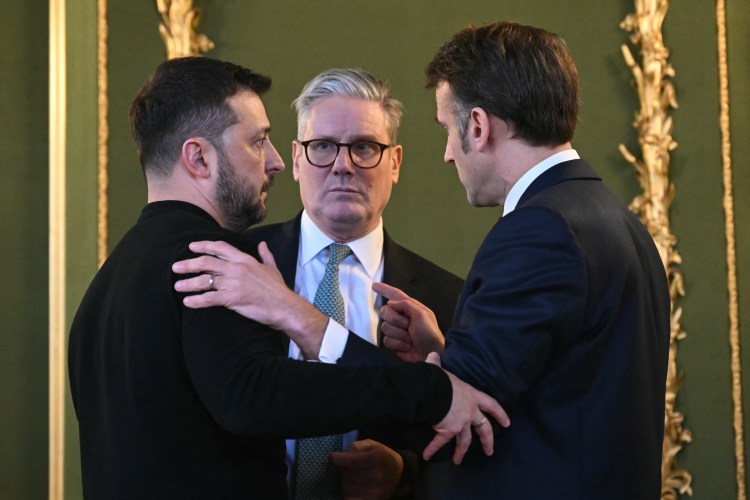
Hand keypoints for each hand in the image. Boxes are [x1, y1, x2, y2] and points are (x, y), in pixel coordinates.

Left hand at [172, 240, 327, 358]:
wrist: (284, 306)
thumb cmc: (278, 289)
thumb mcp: (272, 268)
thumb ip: (265, 255)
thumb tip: (263, 244)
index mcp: (245, 260)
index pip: (221, 248)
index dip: (204, 246)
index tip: (192, 247)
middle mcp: (237, 269)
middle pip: (207, 262)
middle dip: (189, 264)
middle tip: (176, 267)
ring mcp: (233, 284)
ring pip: (205, 281)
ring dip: (188, 283)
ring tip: (177, 286)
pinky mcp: (232, 299)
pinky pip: (209, 299)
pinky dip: (196, 301)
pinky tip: (188, 302)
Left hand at [330, 440, 403, 499]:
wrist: (400, 475)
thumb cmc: (383, 456)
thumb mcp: (372, 445)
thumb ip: (356, 446)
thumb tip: (338, 456)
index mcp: (377, 459)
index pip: (351, 461)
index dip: (338, 459)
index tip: (332, 457)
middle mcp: (377, 477)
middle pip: (347, 474)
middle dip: (345, 470)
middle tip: (352, 467)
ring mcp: (374, 492)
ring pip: (346, 486)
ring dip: (346, 481)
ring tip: (356, 477)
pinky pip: (349, 497)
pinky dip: (348, 492)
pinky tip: (355, 486)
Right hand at [374, 282, 444, 361]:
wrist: (431, 354)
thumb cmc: (430, 334)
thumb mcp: (422, 314)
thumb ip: (406, 305)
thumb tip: (390, 303)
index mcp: (410, 308)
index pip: (395, 295)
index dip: (385, 289)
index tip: (374, 286)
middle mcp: (402, 317)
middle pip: (385, 311)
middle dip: (395, 320)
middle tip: (407, 325)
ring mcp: (397, 330)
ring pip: (385, 327)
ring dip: (399, 334)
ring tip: (410, 339)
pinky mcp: (394, 342)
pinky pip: (386, 340)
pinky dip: (398, 344)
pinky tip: (407, 346)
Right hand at [424, 353, 509, 464]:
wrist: (432, 391)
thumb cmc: (440, 379)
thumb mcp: (441, 370)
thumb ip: (438, 364)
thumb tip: (433, 356)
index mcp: (472, 396)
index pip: (491, 405)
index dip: (500, 414)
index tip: (507, 424)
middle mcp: (470, 412)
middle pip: (484, 428)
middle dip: (487, 440)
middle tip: (490, 451)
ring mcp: (460, 423)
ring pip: (464, 441)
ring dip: (461, 451)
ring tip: (458, 461)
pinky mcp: (447, 430)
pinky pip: (439, 442)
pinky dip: (432, 448)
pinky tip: (427, 455)